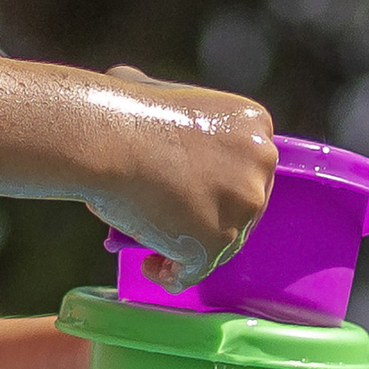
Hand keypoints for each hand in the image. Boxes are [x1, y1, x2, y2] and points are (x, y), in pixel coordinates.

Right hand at [84, 70, 277, 288]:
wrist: (107, 137)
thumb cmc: (120, 111)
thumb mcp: (163, 94)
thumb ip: (175, 113)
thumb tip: (145, 104)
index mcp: (254, 124)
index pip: (244, 168)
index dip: (217, 188)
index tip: (189, 197)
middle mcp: (261, 163)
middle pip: (241, 206)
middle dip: (207, 219)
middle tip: (170, 226)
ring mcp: (244, 203)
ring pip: (221, 243)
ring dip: (190, 251)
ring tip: (156, 255)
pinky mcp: (218, 240)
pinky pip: (195, 270)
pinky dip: (172, 274)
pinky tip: (150, 267)